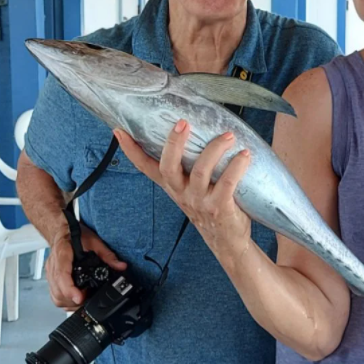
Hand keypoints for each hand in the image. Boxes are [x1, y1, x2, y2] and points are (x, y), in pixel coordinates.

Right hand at [46, 225, 127, 311]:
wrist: (62, 230)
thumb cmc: (75, 234)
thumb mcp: (94, 241)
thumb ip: (107, 255)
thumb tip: (120, 266)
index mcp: (63, 254)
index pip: (62, 275)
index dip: (70, 290)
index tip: (79, 298)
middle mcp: (53, 265)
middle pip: (58, 291)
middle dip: (73, 299)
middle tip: (87, 299)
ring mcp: (50, 273)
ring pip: (55, 296)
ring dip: (68, 302)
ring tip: (82, 299)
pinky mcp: (50, 278)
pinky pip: (54, 294)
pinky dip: (64, 300)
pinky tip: (74, 298)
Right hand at [114, 120, 253, 254]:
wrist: (227, 241)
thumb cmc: (212, 207)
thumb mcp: (193, 188)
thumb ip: (190, 166)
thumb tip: (200, 130)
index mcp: (173, 185)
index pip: (146, 167)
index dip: (131, 151)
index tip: (119, 131)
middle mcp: (182, 192)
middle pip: (168, 166)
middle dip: (174, 142)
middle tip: (183, 122)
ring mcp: (199, 201)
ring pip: (200, 171)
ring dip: (215, 149)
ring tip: (228, 136)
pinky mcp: (219, 207)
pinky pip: (226, 183)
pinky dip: (236, 167)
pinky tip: (244, 155)